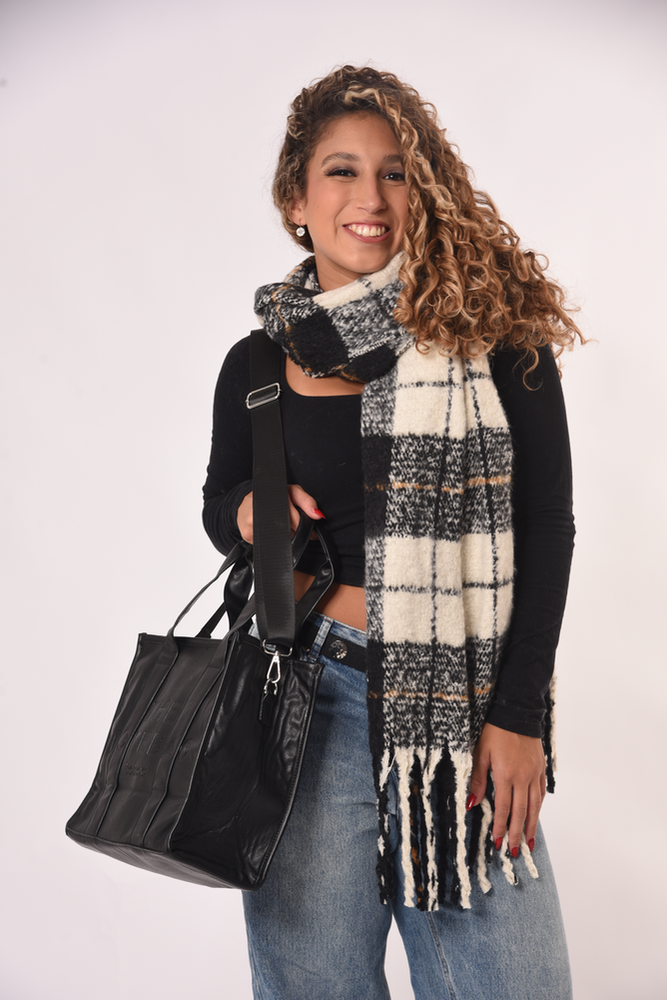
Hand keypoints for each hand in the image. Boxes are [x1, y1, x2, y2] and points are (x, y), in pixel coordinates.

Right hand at [236, 484, 324, 542]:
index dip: (305, 527)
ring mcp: (252, 522)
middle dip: (295, 532)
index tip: (310, 530)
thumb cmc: (272, 497)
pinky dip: (273, 541)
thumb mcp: (292, 492)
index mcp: (274, 495)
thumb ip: (307, 501)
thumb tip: (318, 515)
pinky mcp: (247, 534)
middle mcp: (261, 508)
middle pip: (289, 531)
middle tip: (294, 527)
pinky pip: (268, 545)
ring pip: (279, 541)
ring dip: (284, 538)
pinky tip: (269, 532)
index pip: (296, 520)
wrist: (244, 503)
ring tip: (280, 527)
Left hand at [468, 722, 545, 856]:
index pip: (503, 808)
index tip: (498, 842)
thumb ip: (477, 779)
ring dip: (531, 825)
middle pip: (521, 811)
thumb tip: (472, 804)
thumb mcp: (480, 752)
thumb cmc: (494, 730)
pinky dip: (538, 806)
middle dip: (516, 833)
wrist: (516, 710)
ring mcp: (534, 772)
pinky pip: (541, 791)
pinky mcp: (541, 766)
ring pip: (535, 805)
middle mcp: (523, 777)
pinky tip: (535, 815)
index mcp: (506, 774)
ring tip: (528, 842)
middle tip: (514, 851)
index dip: (500, 827)